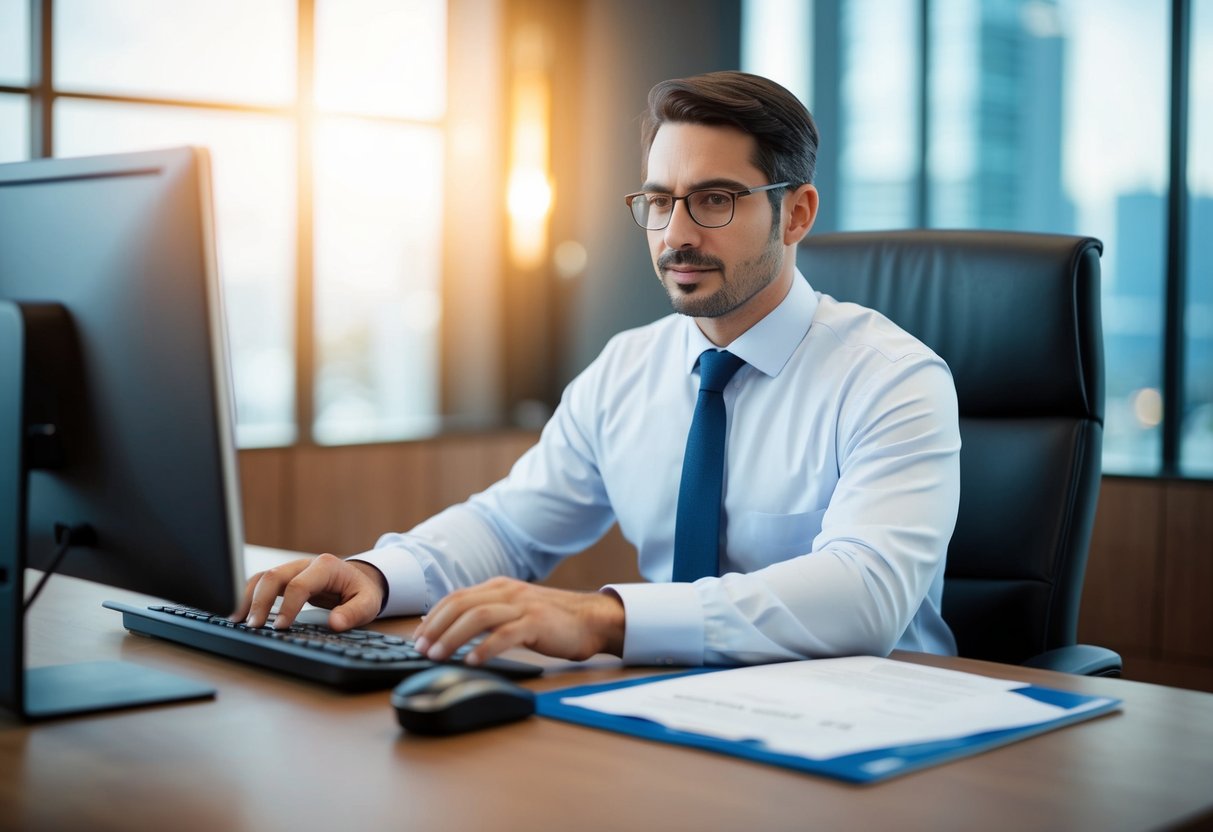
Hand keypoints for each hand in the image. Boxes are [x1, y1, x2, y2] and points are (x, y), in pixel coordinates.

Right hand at [230, 554, 386, 631]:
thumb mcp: (368, 603)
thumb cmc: (362, 591)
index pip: (299, 584)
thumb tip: (335, 624)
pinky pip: (260, 584)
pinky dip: (248, 597)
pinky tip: (239, 615)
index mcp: (326, 566)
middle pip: (274, 576)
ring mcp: (291, 569)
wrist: (358, 579)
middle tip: (254, 626)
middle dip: (260, 601)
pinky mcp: (284, 578)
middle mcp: (304, 564)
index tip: (280, 627)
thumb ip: (354, 613)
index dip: (287, 606)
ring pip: (262, 577)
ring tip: (236, 621)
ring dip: (247, 597)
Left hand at [412, 577, 624, 664]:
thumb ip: (488, 614)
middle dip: (435, 628)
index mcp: (499, 587)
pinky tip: (473, 662)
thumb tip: (452, 630)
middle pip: (461, 605)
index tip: (417, 637)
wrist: (591, 620)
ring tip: (437, 656)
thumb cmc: (552, 621)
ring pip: (477, 617)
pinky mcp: (537, 623)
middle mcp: (507, 592)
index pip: (456, 597)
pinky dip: (485, 648)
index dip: (433, 617)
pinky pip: (505, 635)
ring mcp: (522, 606)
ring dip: (452, 638)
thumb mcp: (515, 610)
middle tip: (420, 649)